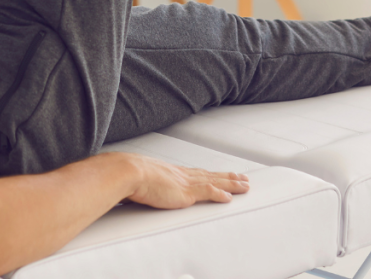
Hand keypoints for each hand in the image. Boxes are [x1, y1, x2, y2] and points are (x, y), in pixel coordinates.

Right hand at [121, 153, 249, 208]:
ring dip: (230, 183)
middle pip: (209, 175)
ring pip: (213, 181)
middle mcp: (180, 174)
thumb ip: (143, 183)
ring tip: (244, 185)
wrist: (126, 172)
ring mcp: (183, 182)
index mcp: (170, 172)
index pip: (196, 173)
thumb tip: (137, 188)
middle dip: (227, 177)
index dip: (210, 174)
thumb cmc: (127, 175)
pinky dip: (219, 194)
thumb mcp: (138, 179)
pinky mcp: (184, 192)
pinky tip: (229, 197)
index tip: (219, 174)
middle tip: (242, 177)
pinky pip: (207, 192)